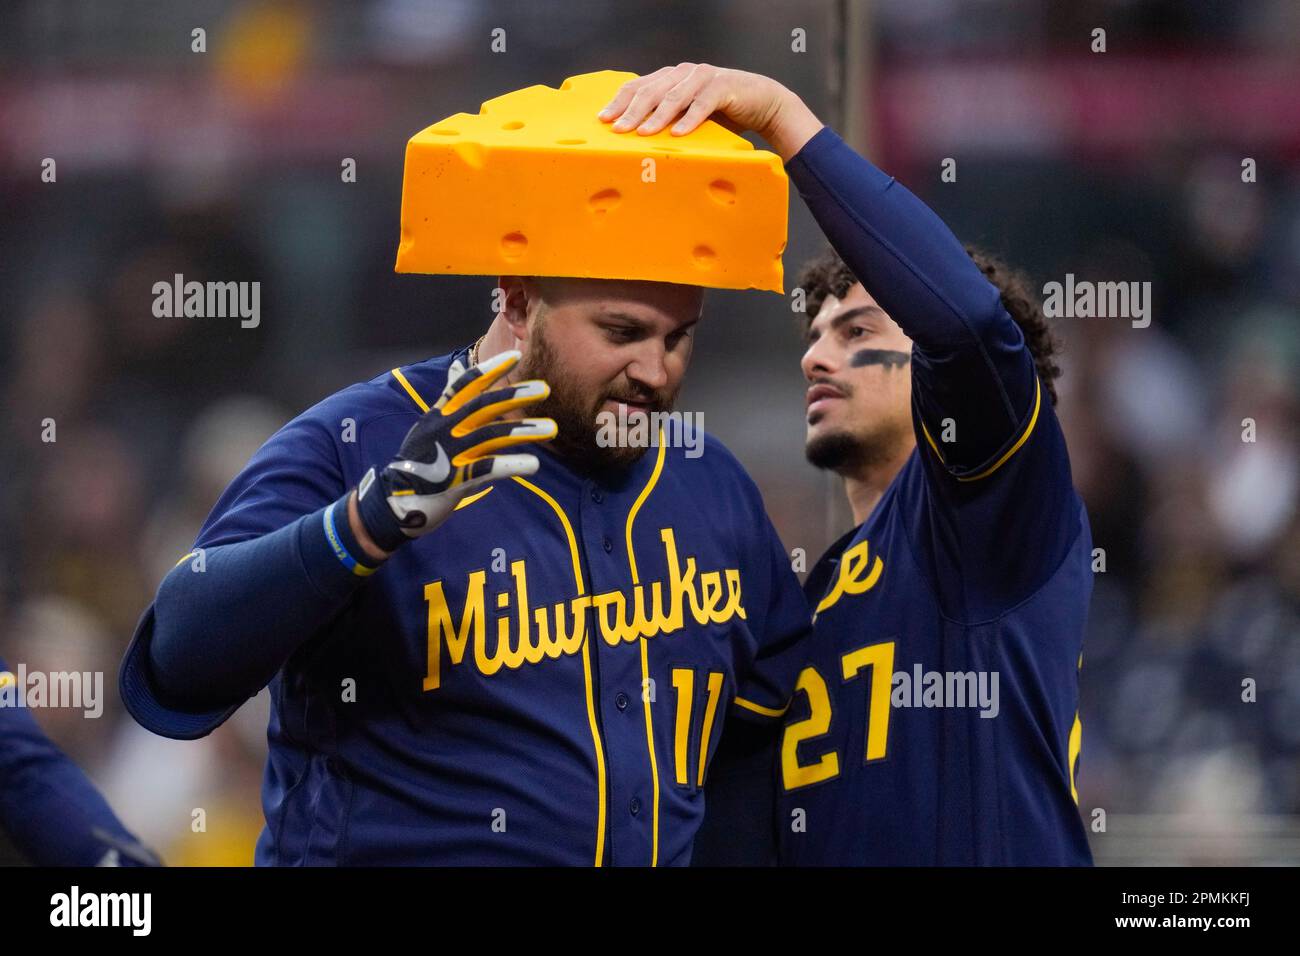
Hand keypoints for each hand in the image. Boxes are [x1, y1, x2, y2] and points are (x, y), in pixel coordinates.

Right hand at [355, 350, 554, 552]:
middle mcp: (444, 429)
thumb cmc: (418, 460)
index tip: (515, 356)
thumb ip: (449, 396)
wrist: (395, 500)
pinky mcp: (456, 480)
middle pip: (482, 406)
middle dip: (514, 396)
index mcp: (439, 414)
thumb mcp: (429, 423)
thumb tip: (457, 366)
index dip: (490, 369)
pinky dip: (511, 466)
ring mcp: (450, 454)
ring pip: (491, 436)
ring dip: (523, 431)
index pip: (465, 385)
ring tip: (551, 429)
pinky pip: (488, 469)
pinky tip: (534, 465)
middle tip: (544, 389)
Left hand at [596, 63, 822, 161]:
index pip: (637, 86)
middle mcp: (683, 73)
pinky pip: (703, 104)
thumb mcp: (688, 118)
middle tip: (619, 130)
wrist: (762, 103)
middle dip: (632, 111)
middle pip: (651, 90)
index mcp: (670, 77)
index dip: (619, 102)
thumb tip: (636, 145)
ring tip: (643, 133)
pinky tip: (678, 133)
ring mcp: (703, 77)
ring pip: (674, 96)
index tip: (603, 120)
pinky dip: (690, 119)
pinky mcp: (724, 86)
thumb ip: (667, 122)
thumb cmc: (722, 114)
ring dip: (657, 117)